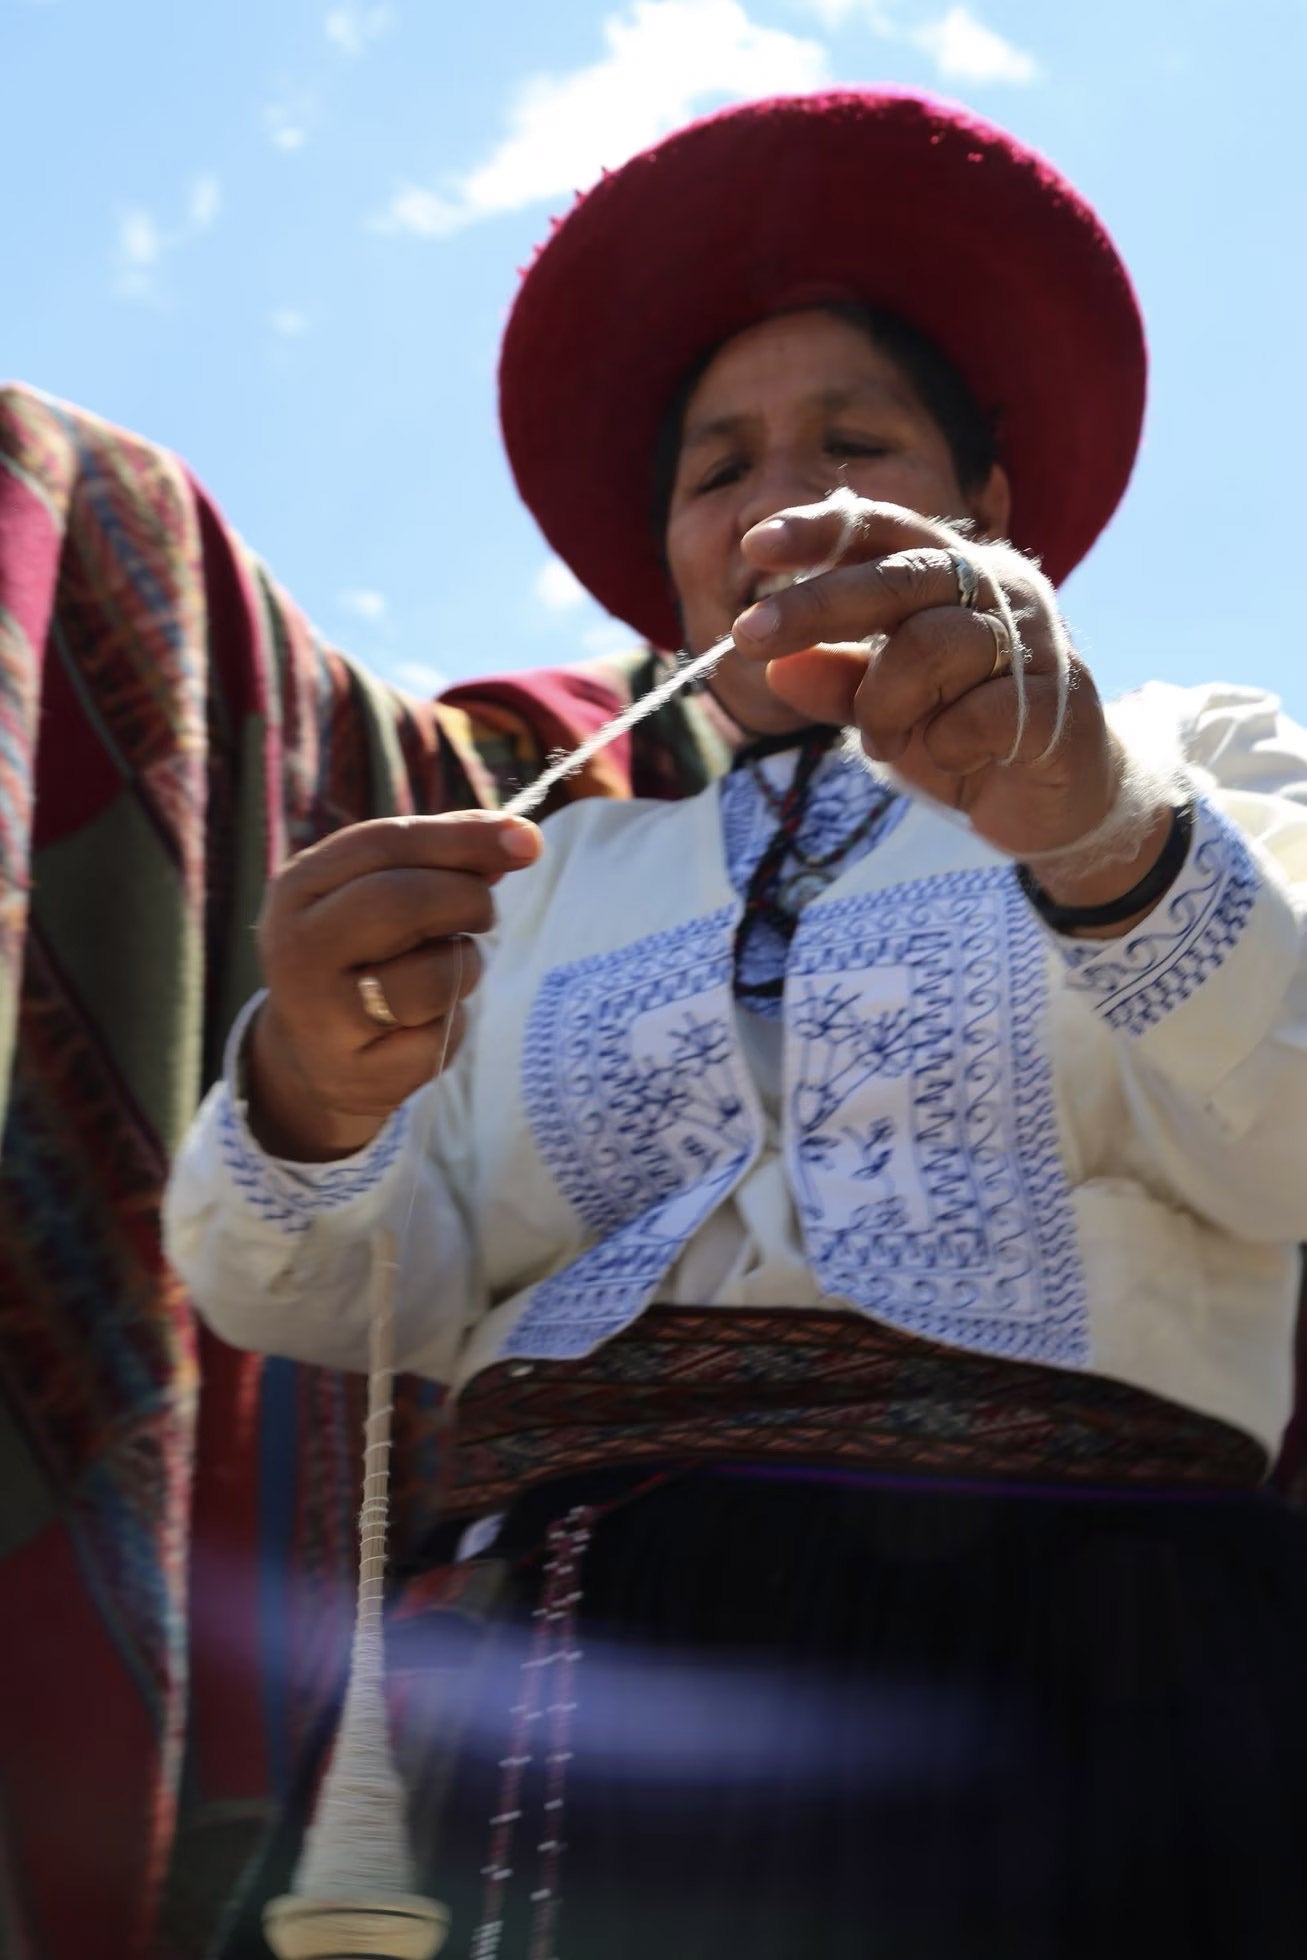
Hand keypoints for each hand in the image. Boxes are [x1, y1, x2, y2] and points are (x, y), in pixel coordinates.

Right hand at [248, 812, 541, 1159]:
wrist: (313, 1060)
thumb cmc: (365, 955)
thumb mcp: (381, 895)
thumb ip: (440, 859)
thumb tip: (517, 839)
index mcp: (299, 888)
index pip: (384, 844)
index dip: (462, 837)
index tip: (527, 839)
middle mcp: (297, 948)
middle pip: (403, 901)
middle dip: (467, 900)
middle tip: (482, 913)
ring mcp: (321, 1016)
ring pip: (433, 975)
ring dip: (463, 968)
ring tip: (440, 973)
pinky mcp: (358, 1073)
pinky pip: (440, 1036)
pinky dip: (450, 1024)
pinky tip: (419, 1027)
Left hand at [730, 498, 1167, 889]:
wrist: (1058, 801)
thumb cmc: (963, 736)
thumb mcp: (885, 710)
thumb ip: (837, 684)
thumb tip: (776, 666)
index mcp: (954, 571)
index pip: (883, 529)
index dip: (821, 530)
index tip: (754, 544)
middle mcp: (999, 587)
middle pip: (899, 578)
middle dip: (815, 605)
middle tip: (747, 636)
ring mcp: (1037, 639)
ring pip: (932, 645)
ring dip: (886, 705)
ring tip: (886, 741)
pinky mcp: (1061, 700)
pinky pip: (979, 714)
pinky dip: (947, 744)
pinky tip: (955, 758)